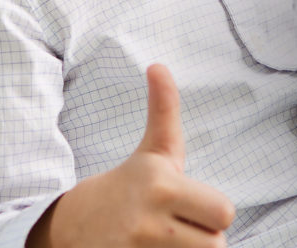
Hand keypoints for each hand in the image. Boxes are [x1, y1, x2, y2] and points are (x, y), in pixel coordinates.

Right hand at [29, 65, 235, 247]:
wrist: (70, 226)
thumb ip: (164, 111)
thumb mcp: (151, 151)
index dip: (214, 213)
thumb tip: (158, 66)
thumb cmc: (126, 187)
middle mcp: (150, 220)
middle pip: (217, 245)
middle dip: (205, 239)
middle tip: (182, 229)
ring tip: (168, 243)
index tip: (191, 206)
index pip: (225, 212)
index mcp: (161, 184)